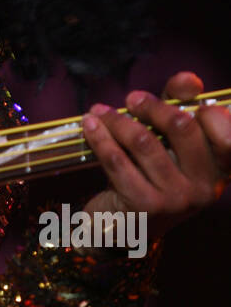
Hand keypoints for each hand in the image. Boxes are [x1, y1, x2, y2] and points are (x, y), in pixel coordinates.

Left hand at [80, 71, 230, 242]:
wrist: (124, 226)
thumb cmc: (150, 175)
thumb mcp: (169, 141)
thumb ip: (179, 106)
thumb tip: (188, 79)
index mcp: (220, 170)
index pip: (227, 132)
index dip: (205, 109)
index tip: (179, 98)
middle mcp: (206, 187)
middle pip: (183, 127)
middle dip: (153, 106)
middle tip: (131, 98)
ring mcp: (177, 199)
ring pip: (144, 142)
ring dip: (117, 120)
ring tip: (100, 111)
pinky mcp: (144, 206)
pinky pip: (117, 160)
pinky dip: (100, 137)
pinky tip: (89, 124)